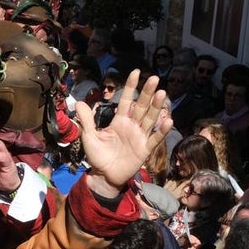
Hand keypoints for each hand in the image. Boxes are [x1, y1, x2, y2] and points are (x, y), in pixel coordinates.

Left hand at [76, 70, 170, 195]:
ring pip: (150, 118)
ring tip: (162, 92)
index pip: (127, 100)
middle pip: (141, 106)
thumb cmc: (97, 156)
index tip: (137, 72)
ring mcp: (140, 137)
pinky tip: (168, 120)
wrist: (104, 176)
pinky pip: (155, 138)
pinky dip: (162, 130)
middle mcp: (132, 126)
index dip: (131, 87)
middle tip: (154, 78)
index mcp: (119, 121)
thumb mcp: (89, 137)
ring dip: (156, 106)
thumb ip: (87, 120)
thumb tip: (79, 102)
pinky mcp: (145, 149)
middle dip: (147, 93)